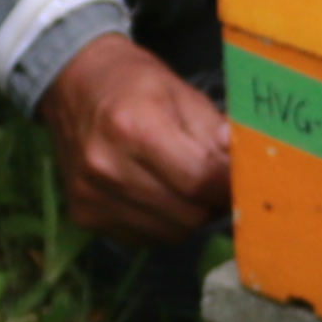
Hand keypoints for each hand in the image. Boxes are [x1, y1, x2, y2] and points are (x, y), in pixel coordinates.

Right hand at [36, 32, 229, 247]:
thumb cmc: (134, 83)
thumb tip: (248, 166)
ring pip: (172, 232)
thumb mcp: (182, 92)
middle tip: (215, 181)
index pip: (201, 179)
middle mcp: (107, 166)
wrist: (73, 83)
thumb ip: (217, 132)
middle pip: (189, 214)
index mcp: (135, 127)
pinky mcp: (85, 216)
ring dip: (189, 215)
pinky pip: (145, 238)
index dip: (231, 186)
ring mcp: (92, 196)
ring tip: (185, 185)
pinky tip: (157, 194)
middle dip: (212, 202)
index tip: (246, 181)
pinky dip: (163, 223)